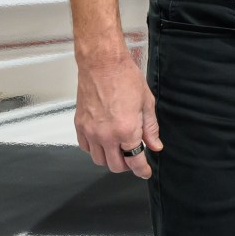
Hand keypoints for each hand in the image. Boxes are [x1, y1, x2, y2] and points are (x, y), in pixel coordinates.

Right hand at [75, 51, 162, 178]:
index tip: (145, 172)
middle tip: (133, 157)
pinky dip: (94, 149)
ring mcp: (90, 131)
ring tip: (118, 148)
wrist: (102, 64)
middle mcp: (106, 135)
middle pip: (115, 166)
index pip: (134, 162)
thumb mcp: (146, 103)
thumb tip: (155, 145)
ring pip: (98, 160)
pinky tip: (103, 140)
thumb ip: (150, 128)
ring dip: (110, 159)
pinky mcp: (80, 125)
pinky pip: (85, 148)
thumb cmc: (125, 78)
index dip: (142, 170)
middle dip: (126, 165)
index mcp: (126, 131)